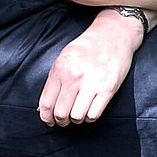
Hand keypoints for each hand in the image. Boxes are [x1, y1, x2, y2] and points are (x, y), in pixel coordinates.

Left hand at [38, 11, 142, 125]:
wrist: (113, 35)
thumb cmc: (86, 48)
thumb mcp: (64, 58)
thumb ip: (54, 80)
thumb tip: (43, 107)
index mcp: (60, 69)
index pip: (46, 103)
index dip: (46, 117)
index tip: (49, 121)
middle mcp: (74, 77)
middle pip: (61, 113)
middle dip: (61, 121)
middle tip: (64, 120)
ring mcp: (92, 83)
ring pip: (77, 117)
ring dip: (77, 120)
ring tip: (78, 113)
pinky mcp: (108, 89)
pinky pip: (94, 115)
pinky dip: (90, 117)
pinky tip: (90, 109)